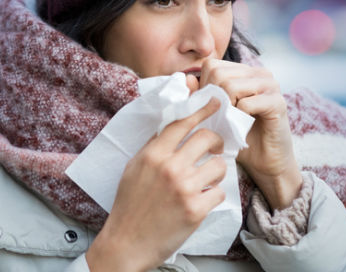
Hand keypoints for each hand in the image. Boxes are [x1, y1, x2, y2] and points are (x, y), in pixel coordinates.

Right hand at [86, 98, 226, 271]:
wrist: (126, 242)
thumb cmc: (129, 204)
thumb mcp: (134, 168)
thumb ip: (154, 146)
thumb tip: (174, 126)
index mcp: (153, 154)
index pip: (182, 123)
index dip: (201, 109)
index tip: (215, 102)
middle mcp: (169, 167)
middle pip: (207, 138)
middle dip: (216, 142)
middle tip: (215, 149)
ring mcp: (184, 188)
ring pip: (219, 166)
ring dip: (217, 172)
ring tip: (207, 180)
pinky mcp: (195, 210)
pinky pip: (219, 192)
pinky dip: (213, 196)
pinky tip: (202, 200)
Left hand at [197, 59, 301, 209]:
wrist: (265, 161)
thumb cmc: (238, 136)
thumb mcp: (214, 114)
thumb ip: (200, 96)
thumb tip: (187, 79)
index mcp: (244, 71)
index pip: (212, 65)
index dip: (205, 87)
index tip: (211, 107)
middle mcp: (259, 73)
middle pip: (219, 74)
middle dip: (213, 99)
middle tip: (221, 117)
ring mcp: (271, 85)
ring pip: (230, 86)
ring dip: (225, 109)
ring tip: (231, 121)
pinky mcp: (278, 102)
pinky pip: (246, 104)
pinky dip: (238, 118)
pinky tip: (243, 126)